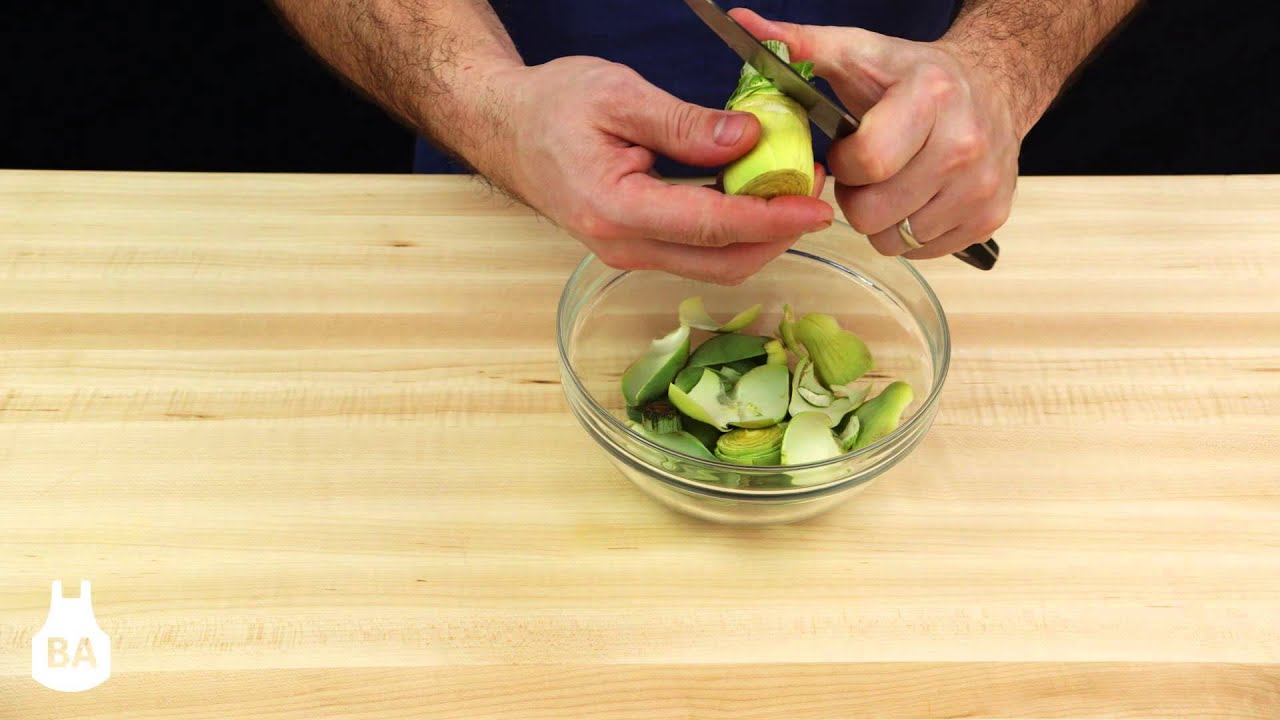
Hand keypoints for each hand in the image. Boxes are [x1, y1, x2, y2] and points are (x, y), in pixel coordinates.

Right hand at [478, 57, 831, 284]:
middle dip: (777, 235)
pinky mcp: (636, 247)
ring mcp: (628, 253)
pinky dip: (735, 232)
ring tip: (794, 191)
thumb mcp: (618, 95)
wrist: (504, 129)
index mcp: (616, 209)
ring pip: (713, 265)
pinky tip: (756, 196)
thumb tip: (748, 139)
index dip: (771, 218)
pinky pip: (697, 252)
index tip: (815, 204)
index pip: (711, 226)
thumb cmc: (551, 106)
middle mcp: (622, 246)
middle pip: (722, 262)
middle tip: (815, 193)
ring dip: (760, 236)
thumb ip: (684, 123)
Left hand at [731, 9, 1020, 259]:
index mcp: (930, 98)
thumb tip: (742, 22)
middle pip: (875, 212)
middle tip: (868, 171)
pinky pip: (924, 249)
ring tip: (892, 182)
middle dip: (858, 197)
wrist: (991, 87)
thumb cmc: (911, 75)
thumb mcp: (856, 54)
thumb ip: (799, 45)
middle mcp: (964, 144)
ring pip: (896, 239)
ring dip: (882, 219)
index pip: (866, 163)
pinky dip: (910, 231)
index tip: (847, 149)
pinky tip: (916, 197)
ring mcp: (980, 186)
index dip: (844, 164)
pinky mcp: (990, 217)